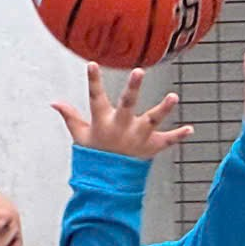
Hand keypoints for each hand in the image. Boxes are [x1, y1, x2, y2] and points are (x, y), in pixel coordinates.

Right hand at [51, 64, 192, 161]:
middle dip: (133, 88)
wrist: (108, 181)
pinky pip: (167, 141)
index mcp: (103, 122)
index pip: (95, 98)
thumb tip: (53, 102)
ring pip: (152, 121)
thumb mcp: (81, 135)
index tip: (92, 64)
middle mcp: (121, 128)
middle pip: (127, 105)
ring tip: (173, 97)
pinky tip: (191, 129)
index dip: (93, 81)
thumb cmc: (95, 153)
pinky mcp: (151, 147)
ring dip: (163, 109)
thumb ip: (70, 116)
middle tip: (139, 71)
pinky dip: (178, 136)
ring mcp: (138, 137)